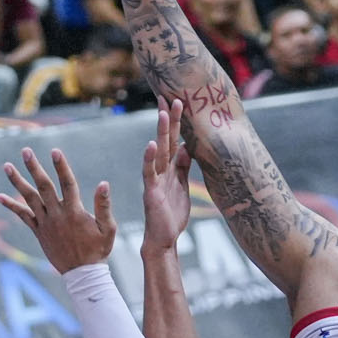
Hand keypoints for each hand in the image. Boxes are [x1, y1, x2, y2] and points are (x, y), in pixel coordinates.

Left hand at [0, 146, 115, 272]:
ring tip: (6, 166)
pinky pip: (23, 216)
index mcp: (75, 212)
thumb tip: (103, 183)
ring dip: (17, 181)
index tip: (54, 151)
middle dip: (34, 168)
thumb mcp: (108, 228)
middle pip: (43, 187)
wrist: (82, 274)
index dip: (61, 167)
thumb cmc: (98, 250)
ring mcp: (46, 224)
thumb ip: (104, 206)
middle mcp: (57, 215)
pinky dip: (11, 206)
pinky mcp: (39, 232)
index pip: (68, 184)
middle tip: (25, 151)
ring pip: (29, 198)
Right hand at [140, 102, 191, 252]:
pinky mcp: (151, 191)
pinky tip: (150, 144)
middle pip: (166, 141)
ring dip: (161, 132)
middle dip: (170, 120)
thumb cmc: (172, 214)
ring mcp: (155, 180)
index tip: (178, 102)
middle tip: (172, 98)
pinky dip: (149, 158)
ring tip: (163, 113)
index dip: (176, 123)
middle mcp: (161, 171)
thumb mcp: (183, 186)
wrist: (164, 238)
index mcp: (170, 169)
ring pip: (158, 152)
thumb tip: (189, 147)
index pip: (174, 141)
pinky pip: (149, 172)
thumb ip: (184, 167)